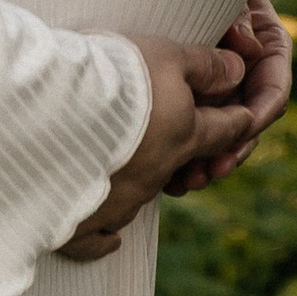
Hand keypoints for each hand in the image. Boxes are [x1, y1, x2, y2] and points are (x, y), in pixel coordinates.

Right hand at [57, 33, 253, 260]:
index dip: (239, 121)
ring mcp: (119, 205)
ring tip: (131, 169)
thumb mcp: (167, 56)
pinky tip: (112, 237)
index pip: (225, 131)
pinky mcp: (81, 224)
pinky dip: (106, 237)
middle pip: (180, 166)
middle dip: (184, 152)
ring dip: (141, 183)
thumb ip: (205, 65)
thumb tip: (239, 71)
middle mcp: (156, 176)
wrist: (50, 117)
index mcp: (183, 138)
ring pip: (141, 199)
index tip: (246, 119)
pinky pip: (99, 239)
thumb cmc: (113, 79)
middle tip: (183, 140)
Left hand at [165, 0, 292, 193]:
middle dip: (234, 147)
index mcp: (264, 42)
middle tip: (214, 169)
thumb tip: (251, 47)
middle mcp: (247, 70)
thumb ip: (236, 16)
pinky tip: (171, 176)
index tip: (245, 127)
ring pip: (225, 133)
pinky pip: (198, 132)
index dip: (261, 110)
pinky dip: (189, 154)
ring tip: (189, 181)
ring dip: (211, 159)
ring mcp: (222, 87)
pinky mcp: (195, 100)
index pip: (274, 84)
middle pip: (250, 120)